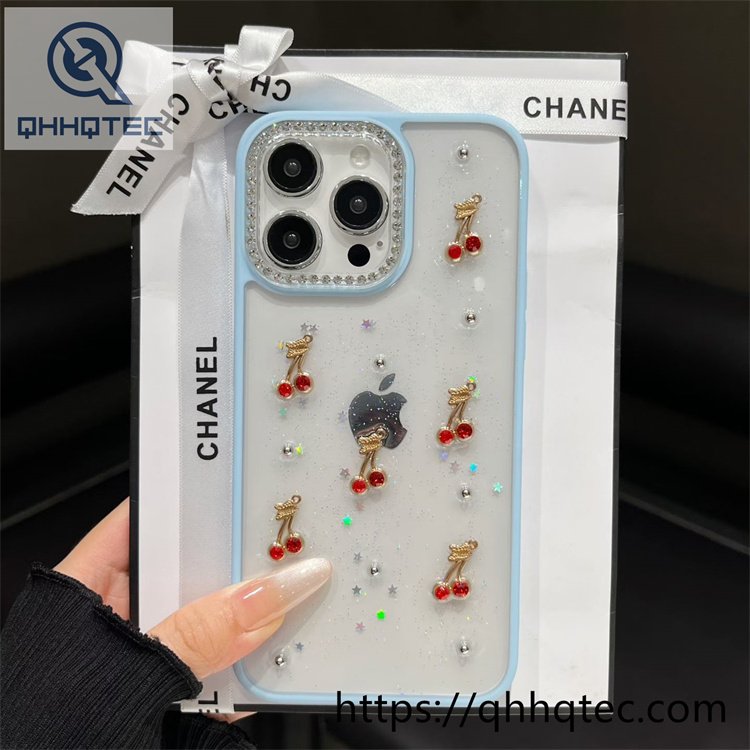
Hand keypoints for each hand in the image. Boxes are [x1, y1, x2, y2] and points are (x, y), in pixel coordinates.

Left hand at [55, 499, 331, 680]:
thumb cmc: (40, 737)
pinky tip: (274, 664)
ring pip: (213, 623)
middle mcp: (117, 618)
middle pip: (192, 570)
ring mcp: (148, 661)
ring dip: (252, 622)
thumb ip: (200, 633)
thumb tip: (270, 593)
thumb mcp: (124, 676)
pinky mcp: (172, 701)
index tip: (246, 477)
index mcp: (85, 590)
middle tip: (285, 550)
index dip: (194, 494)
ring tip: (290, 604)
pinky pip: (220, 671)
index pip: (147, 518)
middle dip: (238, 565)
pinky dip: (249, 671)